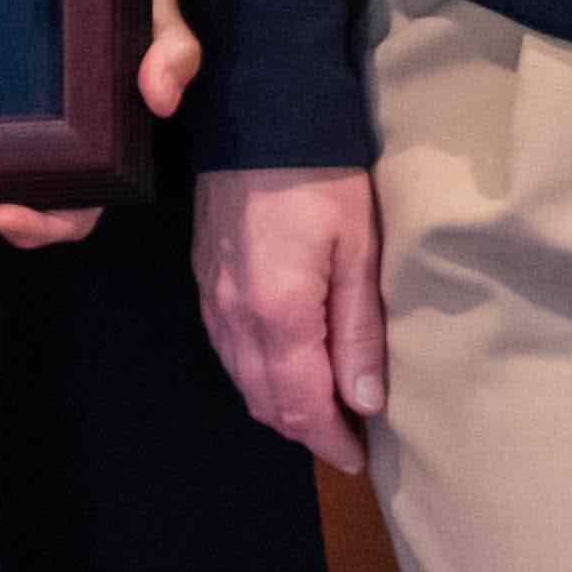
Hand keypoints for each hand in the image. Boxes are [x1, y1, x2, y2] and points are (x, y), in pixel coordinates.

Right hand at [192, 163, 387, 470]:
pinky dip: (255, 374)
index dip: (331, 441)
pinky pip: (226, 350)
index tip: (359, 460)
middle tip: (347, 438)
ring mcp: (213, 299)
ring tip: (322, 409)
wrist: (258, 112)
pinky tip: (283, 367)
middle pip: (267, 403)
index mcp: (280, 315)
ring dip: (279, 406)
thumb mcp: (360, 249)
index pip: (303, 406)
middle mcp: (235, 318)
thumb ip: (360, 331)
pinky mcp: (204, 279)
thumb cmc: (322, 174)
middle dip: (306, 430)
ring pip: (242, 381)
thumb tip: (367, 403)